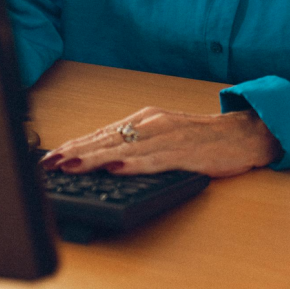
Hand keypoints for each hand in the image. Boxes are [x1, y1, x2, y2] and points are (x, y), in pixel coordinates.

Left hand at [39, 107, 281, 177]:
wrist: (240, 135)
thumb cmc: (200, 139)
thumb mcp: (162, 135)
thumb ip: (134, 144)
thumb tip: (99, 158)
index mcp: (145, 120)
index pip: (102, 133)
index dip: (75, 145)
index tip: (49, 156)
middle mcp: (153, 124)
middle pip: (108, 139)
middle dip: (76, 151)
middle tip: (49, 163)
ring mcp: (168, 137)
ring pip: (125, 149)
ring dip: (96, 158)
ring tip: (71, 166)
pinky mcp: (183, 152)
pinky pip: (154, 160)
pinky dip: (133, 164)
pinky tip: (116, 168)